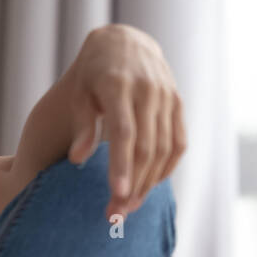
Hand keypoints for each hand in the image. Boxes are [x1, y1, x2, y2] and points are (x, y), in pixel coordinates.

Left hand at [65, 24, 185, 218]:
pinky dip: (167, 167)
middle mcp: (148, 92)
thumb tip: (77, 160)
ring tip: (129, 206)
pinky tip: (151, 185)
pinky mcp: (178, 103)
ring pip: (164, 149)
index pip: (123, 133)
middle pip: (145, 147)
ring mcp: (167, 97)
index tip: (116, 195)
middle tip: (116, 213)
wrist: (124, 42)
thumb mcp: (79, 93)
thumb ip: (81, 125)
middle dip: (132, 184)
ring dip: (149, 181)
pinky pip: (178, 142)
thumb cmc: (92, 74)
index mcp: (118, 87)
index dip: (121, 166)